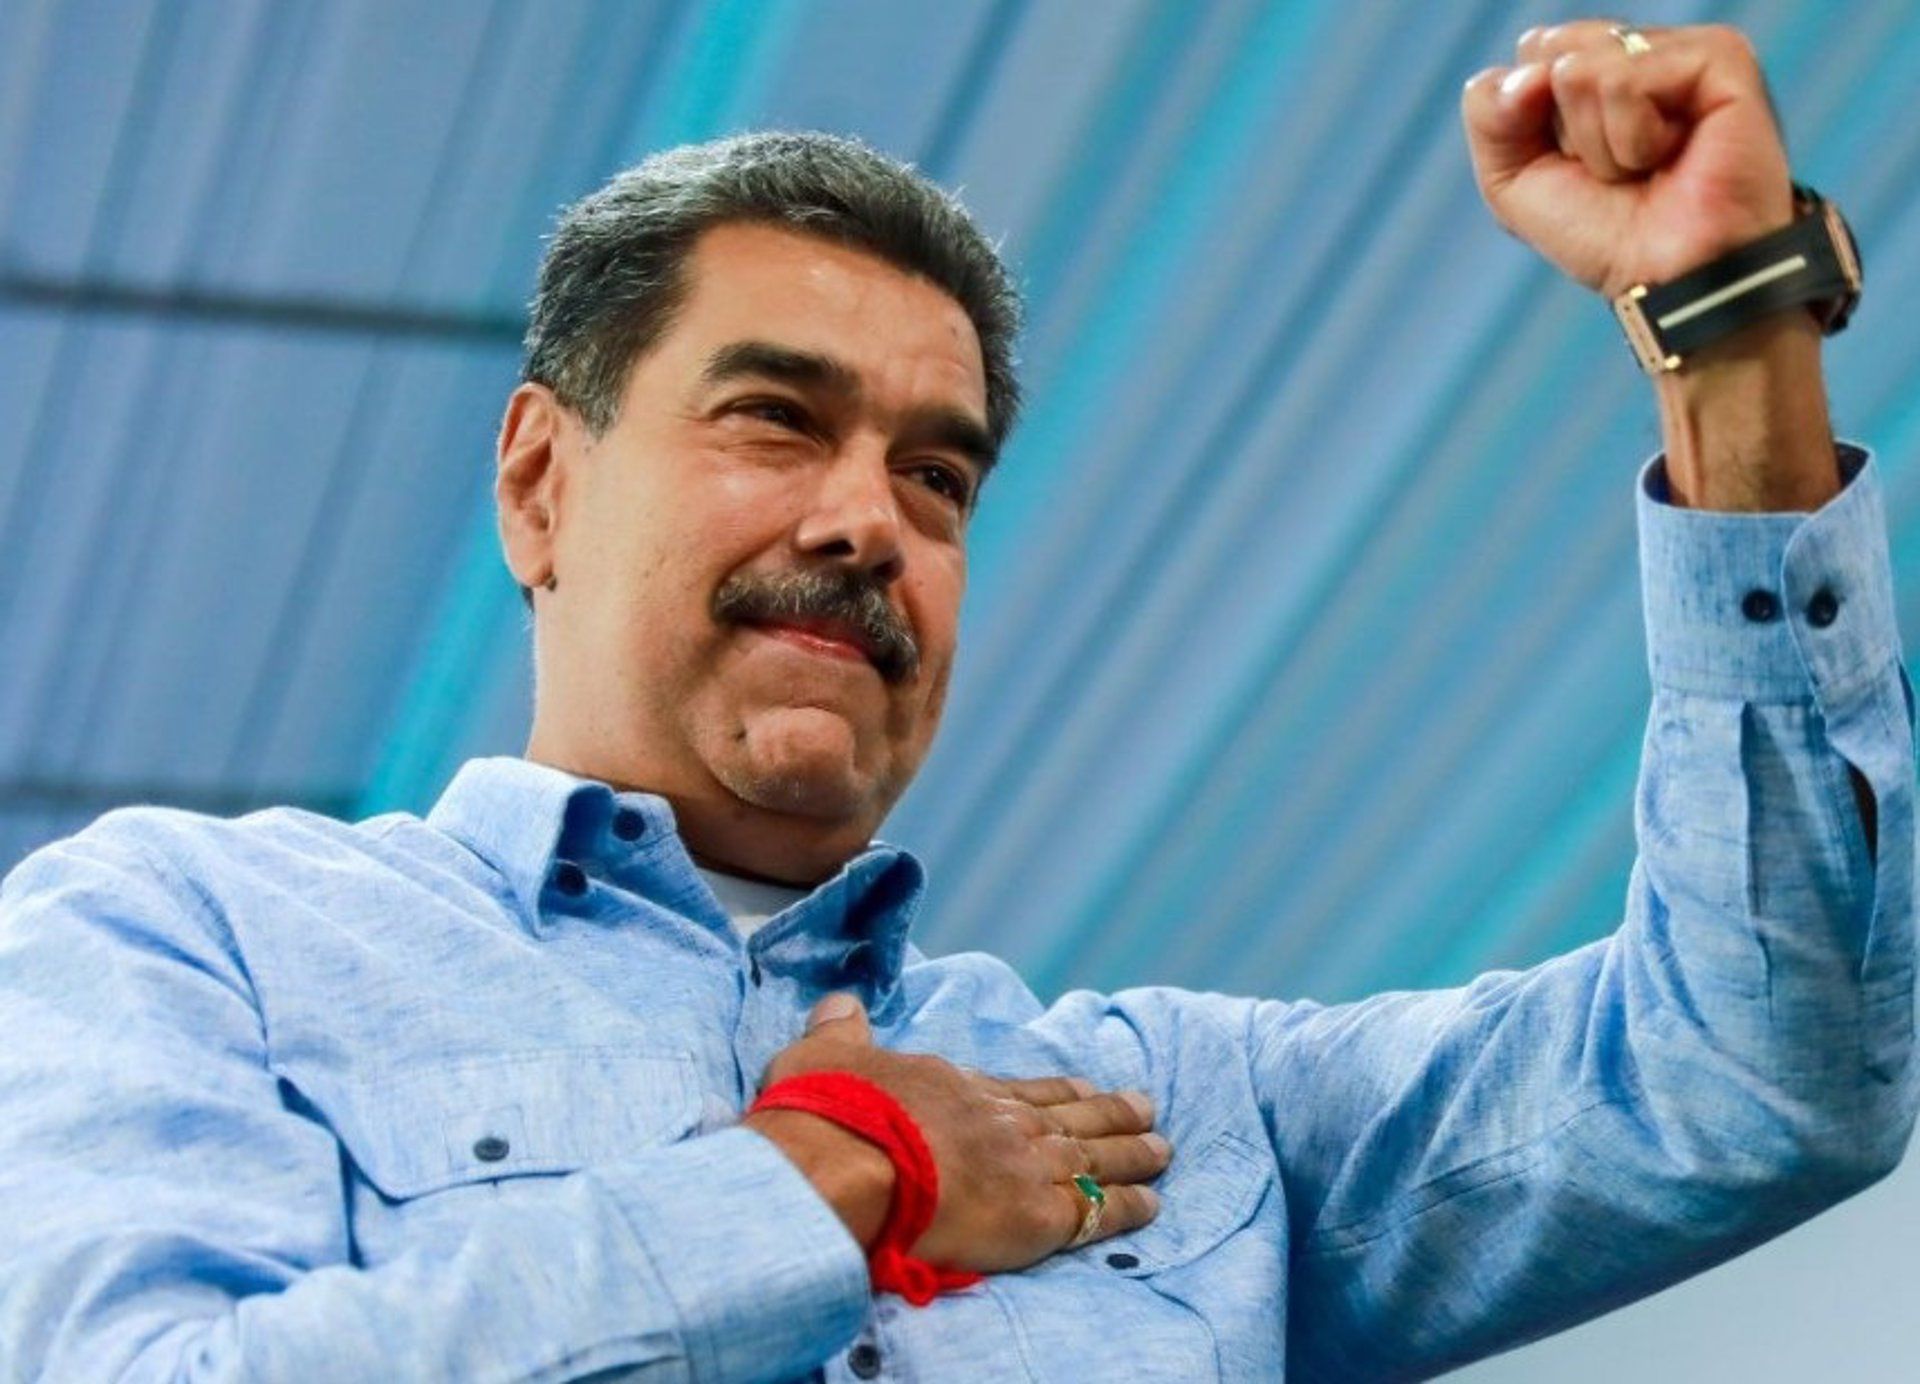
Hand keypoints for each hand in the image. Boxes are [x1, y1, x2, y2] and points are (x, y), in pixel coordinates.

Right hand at [744, 993, 1170, 1273]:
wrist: (844, 1166)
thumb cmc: (829, 1112)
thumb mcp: (824, 1055)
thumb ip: (839, 1030)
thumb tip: (840, 1002)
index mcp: (957, 1087)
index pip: (1018, 1089)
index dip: (1053, 1091)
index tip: (1079, 1088)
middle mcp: (1001, 1121)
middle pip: (1069, 1118)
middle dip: (1110, 1112)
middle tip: (1146, 1106)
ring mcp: (1025, 1166)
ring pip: (1094, 1158)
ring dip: (1131, 1152)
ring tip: (1162, 1148)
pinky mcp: (1036, 1217)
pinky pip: (1096, 1211)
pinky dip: (1128, 1206)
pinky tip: (1152, 1204)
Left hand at [1461, 21, 1792, 299]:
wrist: (1666, 279)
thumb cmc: (1601, 234)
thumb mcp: (1510, 179)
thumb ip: (1487, 111)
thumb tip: (1525, 72)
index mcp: (1598, 64)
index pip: (1531, 51)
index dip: (1531, 120)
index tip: (1578, 164)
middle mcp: (1640, 48)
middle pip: (1547, 49)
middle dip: (1562, 129)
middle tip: (1614, 168)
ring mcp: (1680, 48)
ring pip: (1579, 68)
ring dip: (1597, 143)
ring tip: (1644, 167)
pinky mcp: (1718, 55)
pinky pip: (1625, 80)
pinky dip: (1631, 137)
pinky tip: (1670, 155)